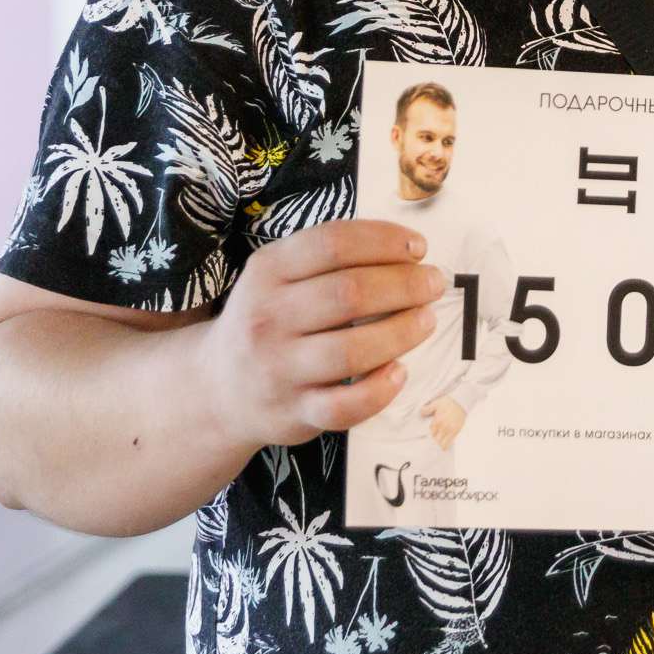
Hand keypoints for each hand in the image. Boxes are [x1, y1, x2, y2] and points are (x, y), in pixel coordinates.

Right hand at [195, 219, 444, 448]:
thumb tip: (406, 250)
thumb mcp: (277, 275)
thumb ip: (328, 258)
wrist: (220, 387)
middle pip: (349, 293)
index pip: (333, 243)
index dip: (384, 241)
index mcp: (267, 272)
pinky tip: (401, 372)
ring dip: (401, 332)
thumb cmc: (268, 320)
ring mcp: (278, 369)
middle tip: (433, 283)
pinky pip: (345, 406)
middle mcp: (268, 318)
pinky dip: (380, 390)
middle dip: (405, 284)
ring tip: (426, 320)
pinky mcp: (294, 413)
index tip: (418, 246)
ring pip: (352, 350)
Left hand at [419, 397, 466, 449]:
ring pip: (441, 444)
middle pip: (435, 439)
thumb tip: (420, 413)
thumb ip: (427, 409)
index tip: (434, 431)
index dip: (432, 432)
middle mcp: (443, 427)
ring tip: (440, 441)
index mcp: (437, 421)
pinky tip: (445, 444)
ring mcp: (450, 431)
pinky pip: (449, 444)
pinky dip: (446, 445)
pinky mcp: (457, 432)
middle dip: (435, 438)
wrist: (462, 402)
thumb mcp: (436, 403)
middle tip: (436, 436)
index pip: (431, 431)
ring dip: (440, 443)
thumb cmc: (448, 402)